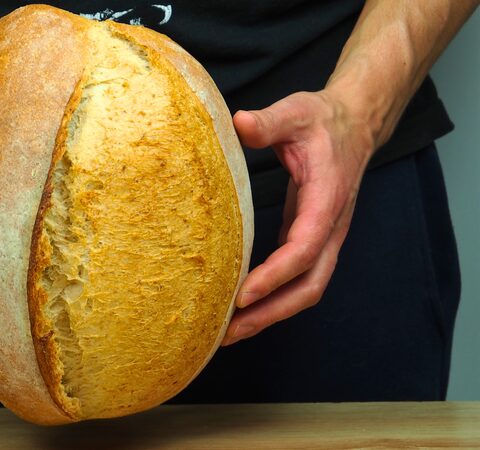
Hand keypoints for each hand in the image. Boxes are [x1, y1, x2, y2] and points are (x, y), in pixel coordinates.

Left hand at [222, 91, 375, 344]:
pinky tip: (241, 307)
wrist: (354, 124)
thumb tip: (240, 122)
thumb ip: (269, 122)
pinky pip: (295, 279)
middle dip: (271, 313)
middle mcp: (330, 227)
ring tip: (230, 333)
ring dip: (270, 314)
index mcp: (328, 199)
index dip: (275, 275)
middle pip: (309, 286)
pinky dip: (272, 299)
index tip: (242, 295)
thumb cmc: (323, 121)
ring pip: (305, 289)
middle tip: (230, 334)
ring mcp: (324, 238)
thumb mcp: (296, 112)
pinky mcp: (310, 239)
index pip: (304, 248)